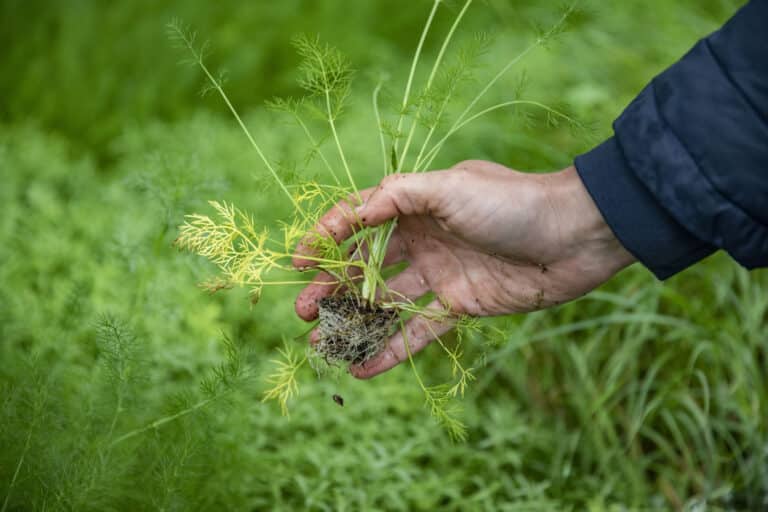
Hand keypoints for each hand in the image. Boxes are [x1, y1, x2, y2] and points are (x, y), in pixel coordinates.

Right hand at [292, 160, 634, 377]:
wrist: (575, 236)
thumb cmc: (512, 202)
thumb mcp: (451, 188)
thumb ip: (398, 196)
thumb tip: (352, 212)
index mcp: (416, 206)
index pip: (359, 220)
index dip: (326, 238)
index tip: (298, 261)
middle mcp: (423, 240)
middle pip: (366, 267)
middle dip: (333, 288)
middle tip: (304, 312)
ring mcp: (440, 275)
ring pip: (387, 304)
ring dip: (355, 323)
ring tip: (322, 346)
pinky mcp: (460, 306)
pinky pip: (419, 331)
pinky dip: (392, 350)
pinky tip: (363, 367)